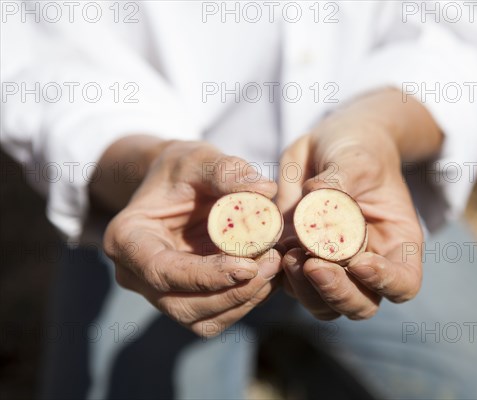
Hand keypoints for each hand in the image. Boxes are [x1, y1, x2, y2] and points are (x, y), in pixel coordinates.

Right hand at [103, 139, 281, 336]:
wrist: (179, 186)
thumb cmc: (183, 170)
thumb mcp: (199, 158)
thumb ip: (226, 171)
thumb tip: (265, 191)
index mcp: (127, 239)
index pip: (162, 271)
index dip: (207, 275)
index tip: (248, 266)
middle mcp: (137, 275)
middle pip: (183, 305)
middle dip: (233, 291)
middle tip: (272, 262)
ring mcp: (160, 293)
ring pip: (203, 320)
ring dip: (244, 299)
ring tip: (274, 265)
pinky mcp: (186, 300)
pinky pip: (216, 317)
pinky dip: (246, 301)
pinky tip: (268, 274)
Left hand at [276, 90, 439, 319]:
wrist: (332, 146)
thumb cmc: (357, 150)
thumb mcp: (355, 158)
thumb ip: (340, 181)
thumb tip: (316, 201)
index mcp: (397, 243)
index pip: (403, 283)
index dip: (384, 282)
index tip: (359, 261)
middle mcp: (368, 264)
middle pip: (361, 305)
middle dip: (337, 291)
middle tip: (313, 264)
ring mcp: (334, 268)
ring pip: (323, 305)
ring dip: (305, 289)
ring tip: (289, 254)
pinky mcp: (301, 262)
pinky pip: (291, 285)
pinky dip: (281, 276)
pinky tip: (273, 248)